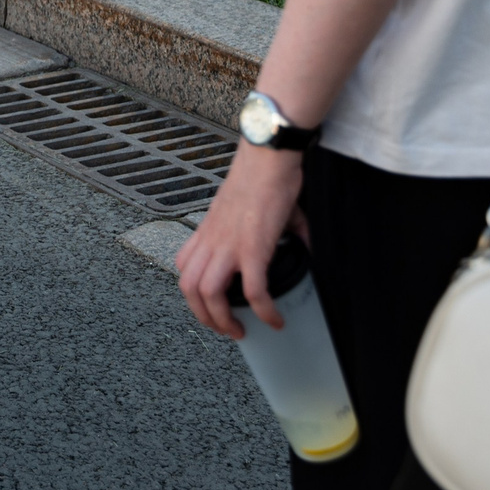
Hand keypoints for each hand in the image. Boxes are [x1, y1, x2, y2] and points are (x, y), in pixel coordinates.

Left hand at [175, 145, 307, 336]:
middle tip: (226, 328)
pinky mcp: (253, 248)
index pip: (184, 266)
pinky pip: (253, 291)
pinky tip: (275, 320)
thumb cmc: (263, 176)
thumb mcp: (256, 209)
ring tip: (242, 331)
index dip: (193, 292)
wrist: (268, 157)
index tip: (212, 305)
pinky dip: (263, 311)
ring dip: (223, 321)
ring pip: (209, 295)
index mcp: (208, 231)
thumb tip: (305, 246)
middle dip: (204, 317)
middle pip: (189, 288)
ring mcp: (229, 245)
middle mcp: (212, 240)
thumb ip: (273, 230)